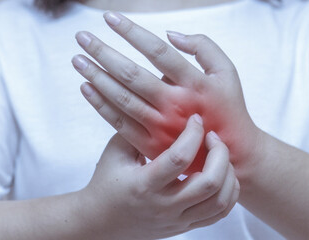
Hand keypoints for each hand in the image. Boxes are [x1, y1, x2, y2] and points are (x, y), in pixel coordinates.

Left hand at [72, 12, 263, 173]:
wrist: (231, 157)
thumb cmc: (227, 108)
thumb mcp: (227, 73)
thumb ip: (204, 47)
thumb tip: (170, 34)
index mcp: (194, 83)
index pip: (157, 51)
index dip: (131, 32)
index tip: (109, 18)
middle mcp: (175, 104)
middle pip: (131, 74)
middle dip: (103, 52)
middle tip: (81, 37)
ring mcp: (160, 126)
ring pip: (121, 98)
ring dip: (95, 76)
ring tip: (77, 59)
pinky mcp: (150, 144)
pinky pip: (118, 122)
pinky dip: (99, 104)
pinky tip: (85, 87)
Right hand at [80, 116, 238, 238]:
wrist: (101, 221)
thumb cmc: (107, 181)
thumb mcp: (116, 151)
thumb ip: (138, 127)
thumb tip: (162, 98)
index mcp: (143, 184)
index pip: (179, 158)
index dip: (193, 134)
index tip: (195, 119)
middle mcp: (163, 205)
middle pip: (209, 182)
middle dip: (220, 153)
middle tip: (213, 136)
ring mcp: (177, 219)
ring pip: (220, 201)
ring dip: (228, 173)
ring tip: (219, 155)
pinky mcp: (185, 226)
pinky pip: (219, 213)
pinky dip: (229, 191)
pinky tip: (221, 173)